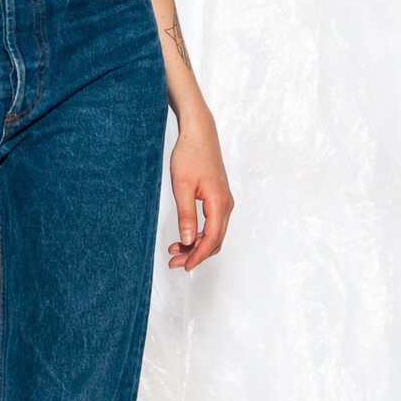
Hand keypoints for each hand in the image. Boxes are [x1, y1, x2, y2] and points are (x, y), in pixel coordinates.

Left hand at [168, 107, 232, 271]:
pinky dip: (199, 233)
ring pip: (214, 233)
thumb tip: (188, 240)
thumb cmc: (190, 155)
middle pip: (215, 239)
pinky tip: (184, 236)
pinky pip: (213, 223)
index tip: (184, 266)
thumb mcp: (182, 186)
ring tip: (175, 250)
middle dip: (196, 254)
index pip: (212, 238)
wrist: (198, 134)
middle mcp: (226, 204)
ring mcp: (224, 201)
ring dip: (197, 245)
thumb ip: (186, 214)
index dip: (198, 255)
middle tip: (174, 262)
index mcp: (219, 202)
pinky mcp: (219, 198)